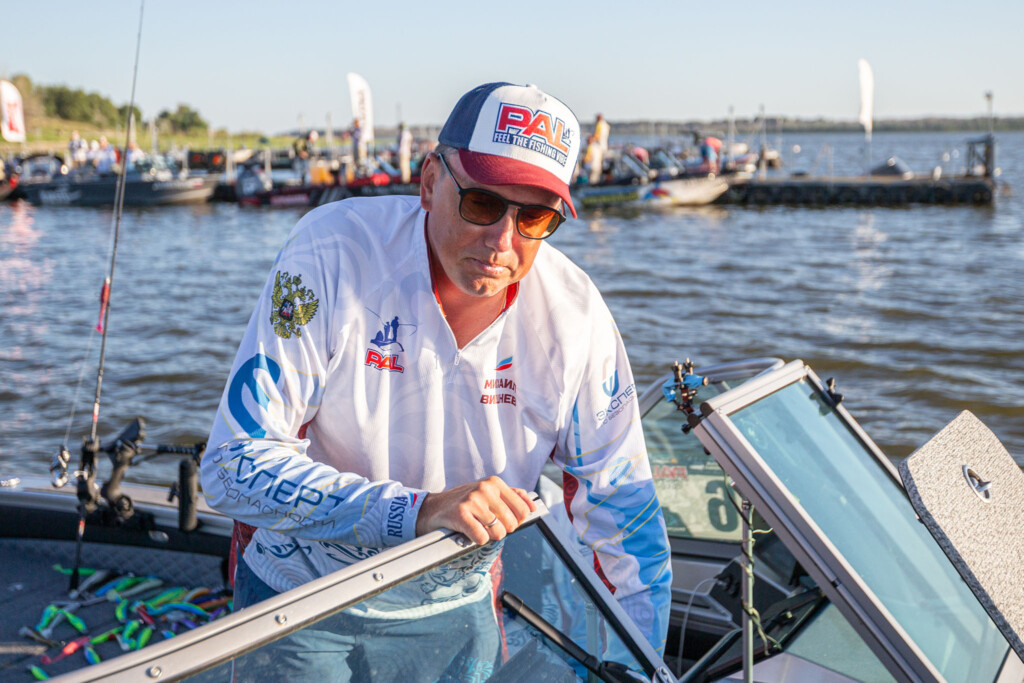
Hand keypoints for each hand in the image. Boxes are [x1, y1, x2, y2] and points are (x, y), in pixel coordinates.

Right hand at [415, 476, 536, 544]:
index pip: (523, 510)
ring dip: (488, 536)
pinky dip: (476, 540)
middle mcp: (485, 489)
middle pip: (512, 524)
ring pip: (499, 532)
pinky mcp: (461, 514)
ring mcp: (473, 501)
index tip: (503, 521)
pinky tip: (468, 532)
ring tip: (476, 526)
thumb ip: (512, 496)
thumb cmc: (464, 503)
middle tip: (485, 524)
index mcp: (495, 483)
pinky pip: (482, 538)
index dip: (516, 521)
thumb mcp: (488, 492)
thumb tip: (532, 505)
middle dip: (501, 530)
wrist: (433, 508)